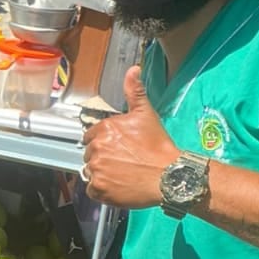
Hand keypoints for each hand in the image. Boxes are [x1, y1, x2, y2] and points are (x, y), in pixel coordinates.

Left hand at [81, 65, 178, 209]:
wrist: (169, 175)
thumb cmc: (158, 145)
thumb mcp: (146, 114)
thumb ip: (135, 91)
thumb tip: (133, 69)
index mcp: (104, 129)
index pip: (91, 136)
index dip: (104, 142)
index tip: (118, 148)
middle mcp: (96, 148)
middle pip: (90, 154)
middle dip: (102, 157)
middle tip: (123, 161)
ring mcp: (97, 169)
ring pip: (90, 171)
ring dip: (102, 173)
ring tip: (122, 174)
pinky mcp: (99, 189)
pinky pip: (92, 189)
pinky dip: (102, 189)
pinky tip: (117, 186)